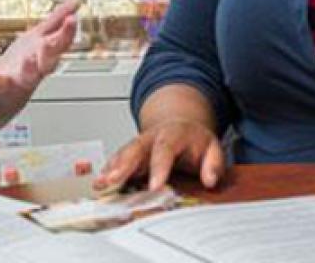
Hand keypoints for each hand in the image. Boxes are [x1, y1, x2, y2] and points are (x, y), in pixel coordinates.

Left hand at [0, 0, 78, 108]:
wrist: (5, 91)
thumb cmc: (26, 63)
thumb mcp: (42, 37)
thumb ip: (57, 20)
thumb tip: (75, 2)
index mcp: (47, 54)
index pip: (62, 43)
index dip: (68, 32)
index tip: (72, 19)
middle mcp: (37, 68)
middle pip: (48, 60)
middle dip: (52, 49)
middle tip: (53, 40)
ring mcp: (20, 79)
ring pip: (29, 76)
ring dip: (30, 68)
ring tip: (29, 59)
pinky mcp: (1, 87)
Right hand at [94, 119, 223, 191]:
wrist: (180, 127)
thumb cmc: (194, 141)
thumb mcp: (213, 148)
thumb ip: (214, 163)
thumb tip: (210, 179)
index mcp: (174, 134)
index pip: (165, 149)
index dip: (159, 168)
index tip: (154, 186)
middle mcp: (152, 137)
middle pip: (136, 148)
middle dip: (123, 164)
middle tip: (113, 180)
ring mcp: (138, 144)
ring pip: (122, 153)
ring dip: (111, 168)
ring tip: (101, 183)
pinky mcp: (130, 153)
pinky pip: (117, 161)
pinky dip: (107, 171)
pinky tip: (100, 184)